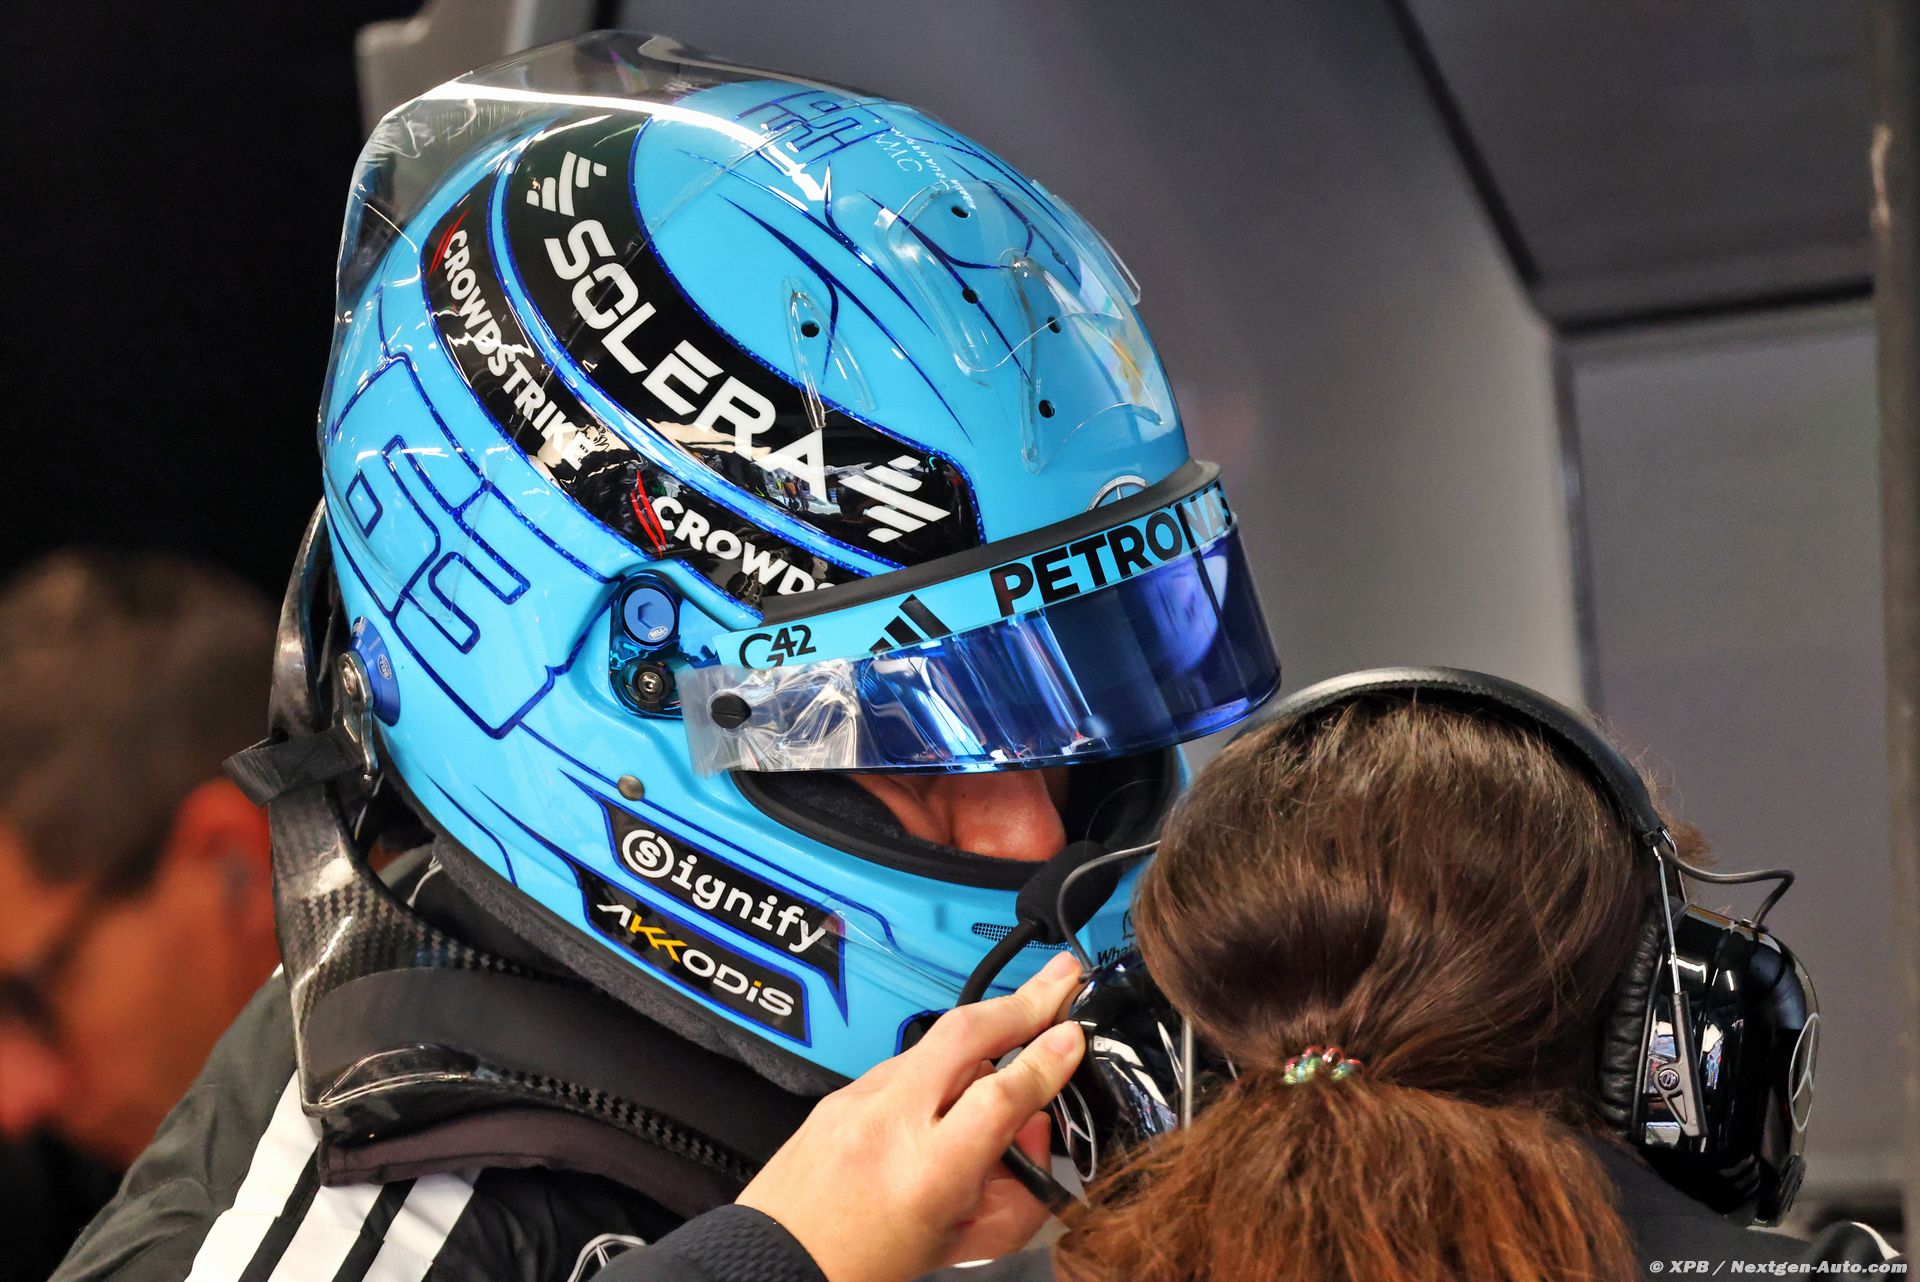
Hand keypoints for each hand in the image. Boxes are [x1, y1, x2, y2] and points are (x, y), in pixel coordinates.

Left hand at [739, 949, 1086, 1281]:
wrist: (778, 1260)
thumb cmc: (867, 1262)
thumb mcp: (965, 1242)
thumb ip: (1017, 1188)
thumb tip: (1039, 1125)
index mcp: (927, 1174)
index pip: (998, 1097)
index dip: (1043, 1062)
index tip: (1072, 1036)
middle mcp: (889, 1124)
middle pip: (963, 1035)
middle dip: (1022, 1000)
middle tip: (1063, 976)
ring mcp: (859, 1099)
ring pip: (935, 1043)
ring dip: (986, 1024)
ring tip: (1028, 1012)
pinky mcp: (841, 1091)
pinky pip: (906, 1061)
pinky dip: (943, 1060)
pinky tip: (962, 1071)